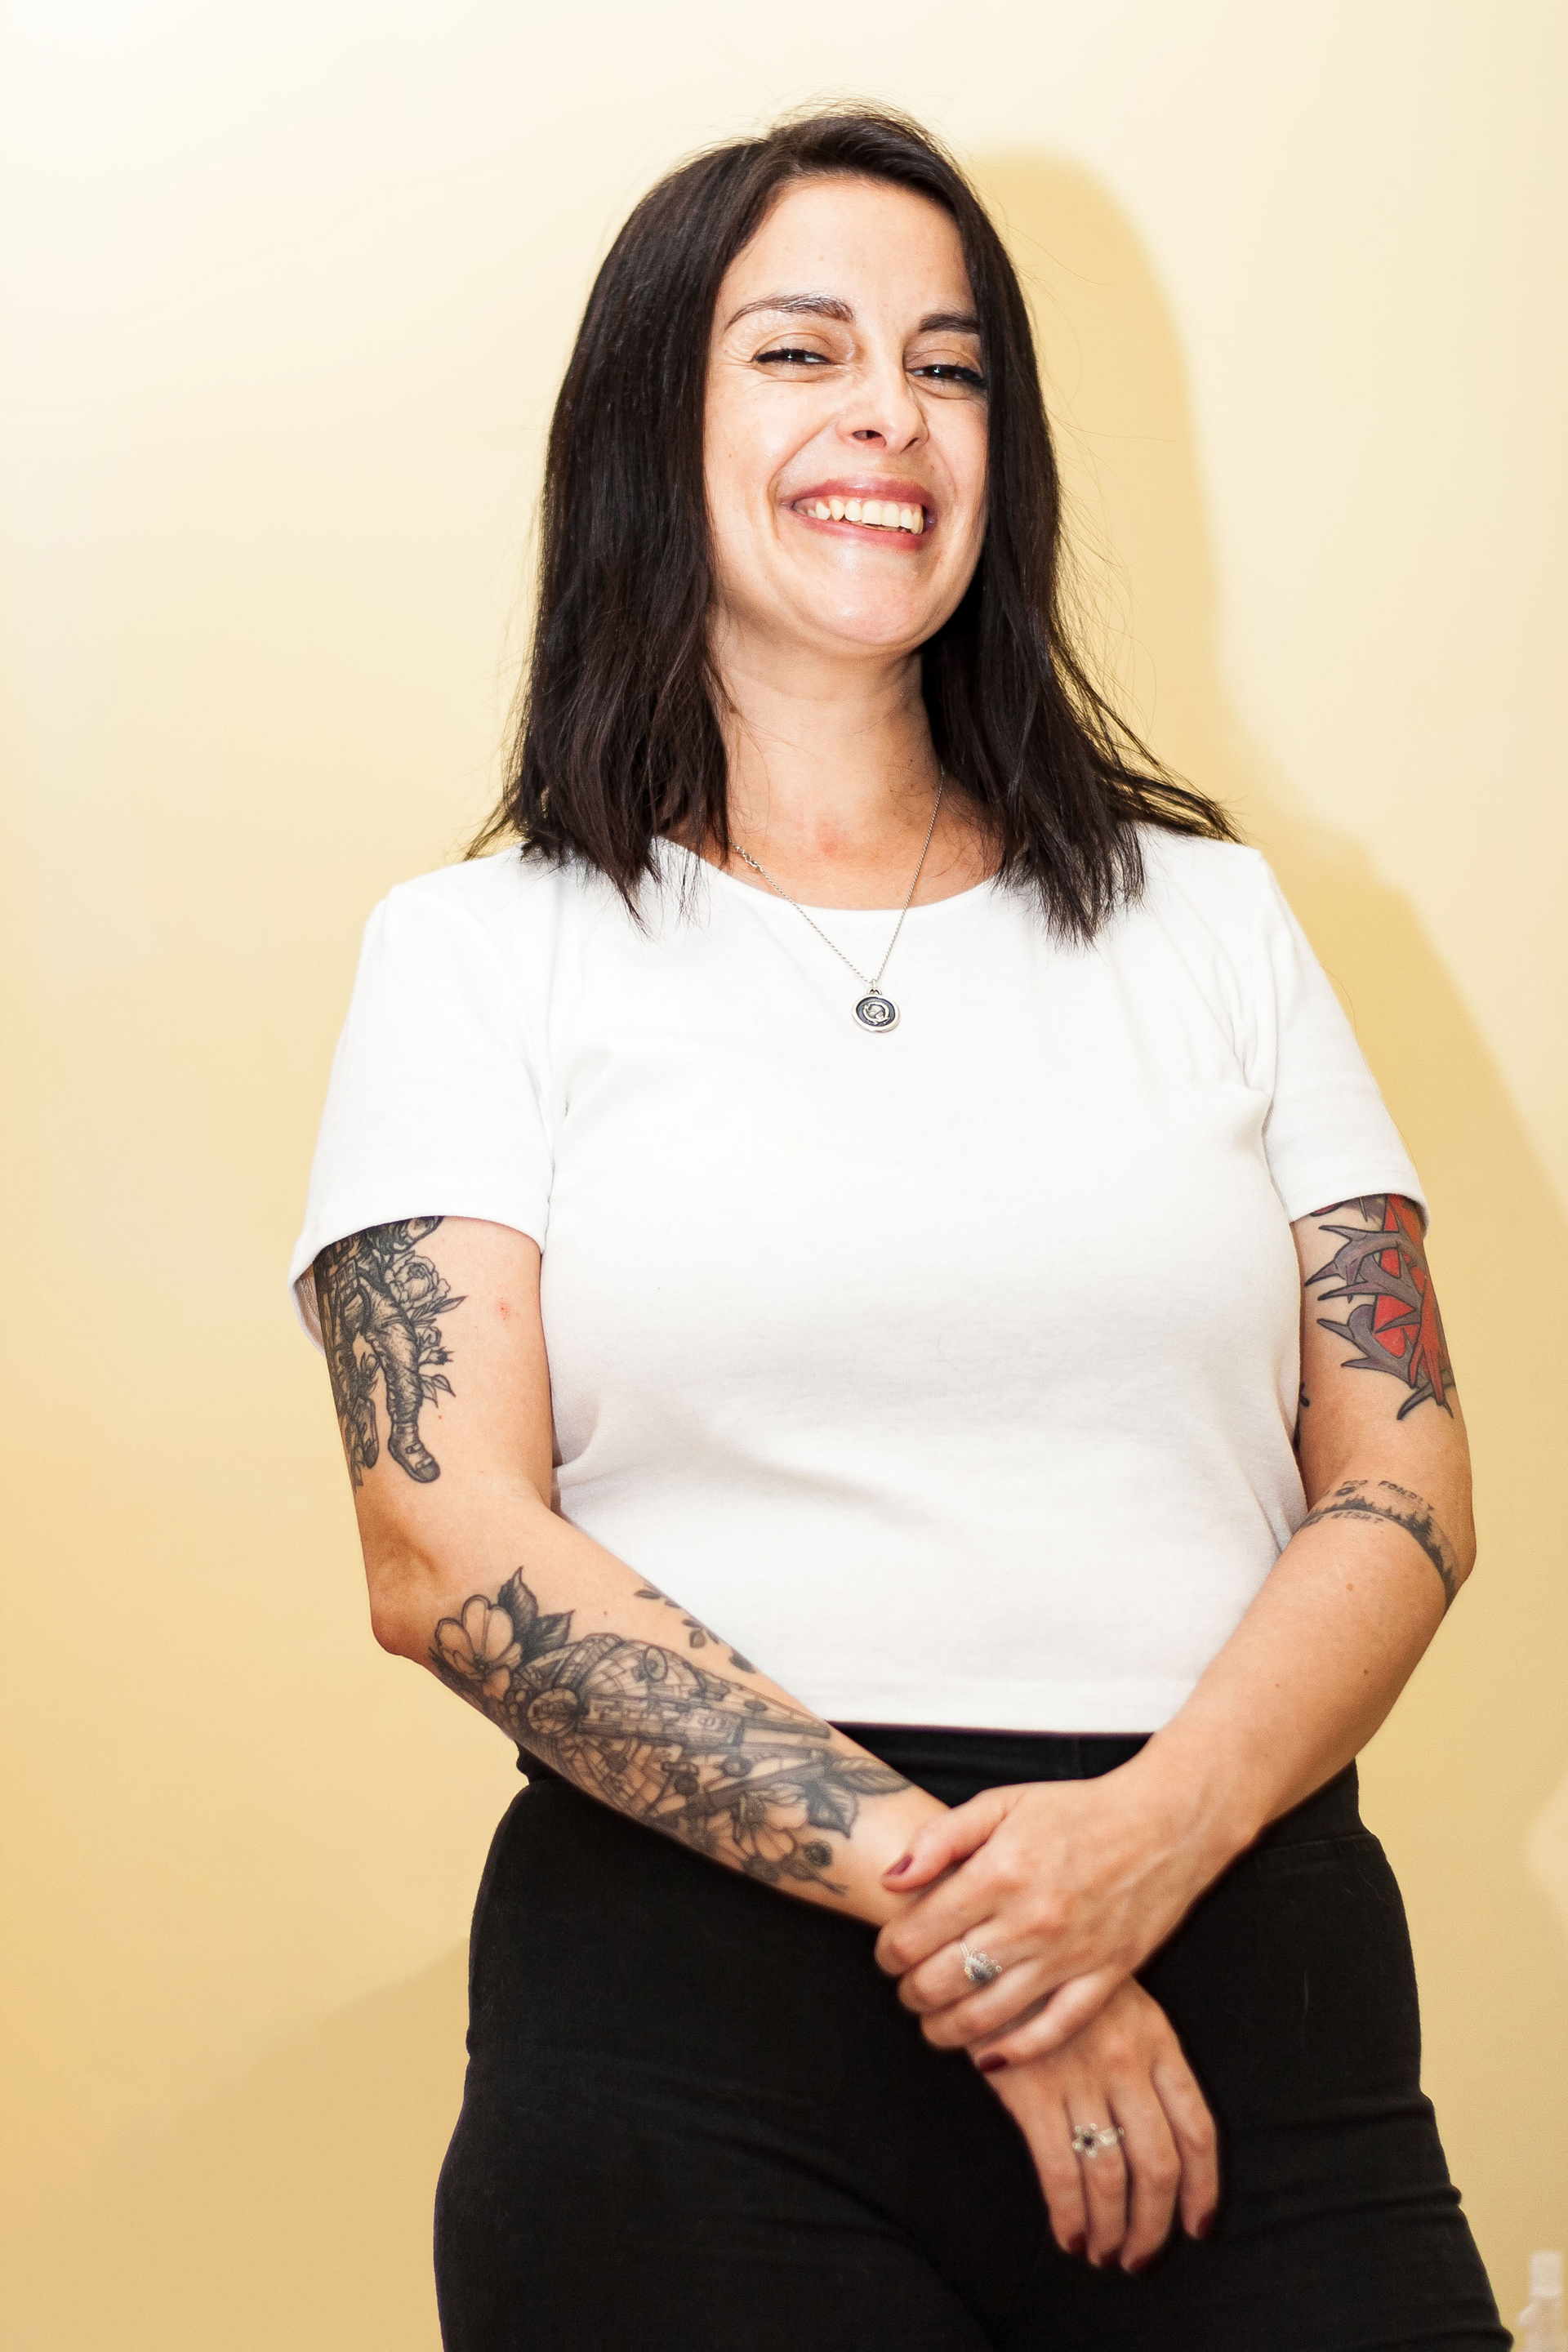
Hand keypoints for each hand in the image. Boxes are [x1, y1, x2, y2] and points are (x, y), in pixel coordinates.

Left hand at [873, 1762, 1234, 2060]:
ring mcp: (1071, 1953)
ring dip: (947, 2030)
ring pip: (989, 2015)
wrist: (1166, 1821)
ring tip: (933, 2025)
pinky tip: (990, 2057)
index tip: (887, 1955)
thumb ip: (940, 1839)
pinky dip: (1016, 2052)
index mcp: (999, 1871)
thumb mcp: (1003, 1802)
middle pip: (944, 1980)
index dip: (888, 1952)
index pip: (918, 1933)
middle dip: (911, 1993)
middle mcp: (1031, 1918)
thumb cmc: (1079, 1809)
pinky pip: (1054, 2031)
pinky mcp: (1107, 1977)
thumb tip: (891, 1881)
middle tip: (906, 1990)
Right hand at [979, 1976, 1218, 2270]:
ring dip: (1111, 2228)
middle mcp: (1126, 2062)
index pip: (1197, 2129)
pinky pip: (1061, 2170)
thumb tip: (1163, 2136)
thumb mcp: (1120, 1999)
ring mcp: (1080, 2076)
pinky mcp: (1032, 2090)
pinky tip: (1068, 2235)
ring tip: (1103, 2253)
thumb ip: (1144, 2055)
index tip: (1198, 2225)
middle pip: (1158, 2164)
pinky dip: (1069, 2213)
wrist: (994, 1947)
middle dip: (1153, 2224)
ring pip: (1112, 2175)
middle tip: (1139, 2256)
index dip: (1203, 2187)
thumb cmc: (1057, 1977)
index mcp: (1157, 2039)